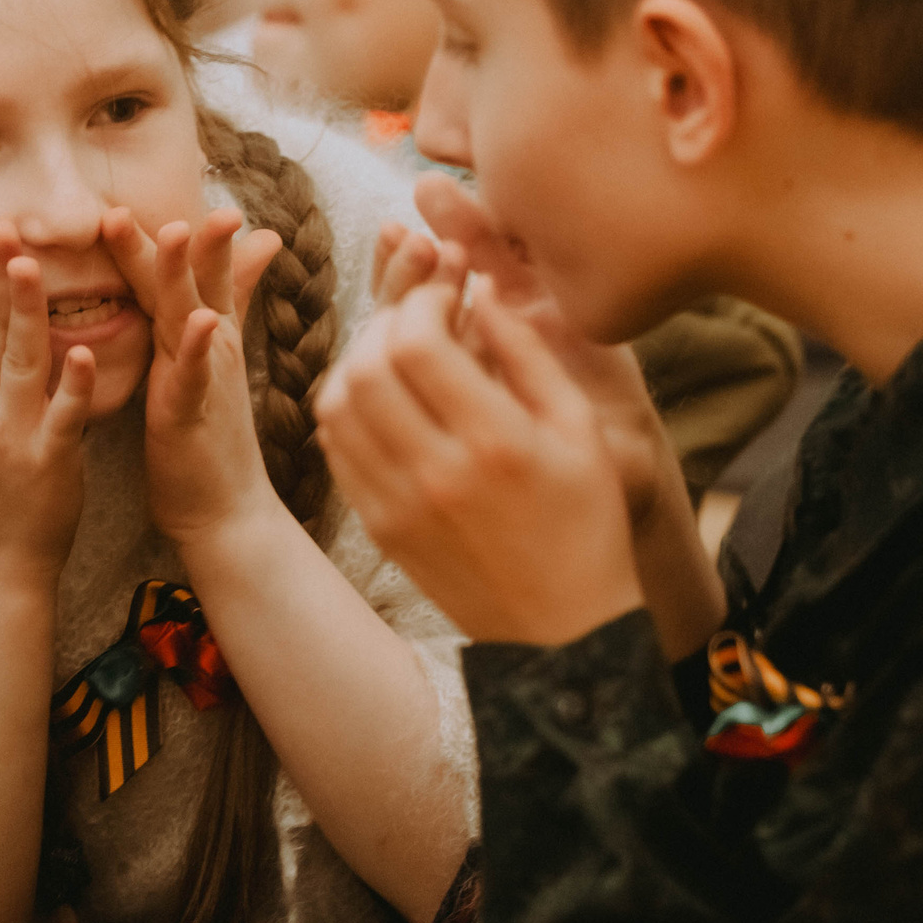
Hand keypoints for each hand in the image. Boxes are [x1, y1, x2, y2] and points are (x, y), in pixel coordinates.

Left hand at [101, 207, 287, 550]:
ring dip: (183, 275)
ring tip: (177, 232)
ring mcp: (206, 375)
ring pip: (190, 314)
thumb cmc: (209, 433)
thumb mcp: (214, 355)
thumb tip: (262, 242)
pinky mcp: (199, 412)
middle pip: (184, 278)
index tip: (127, 188)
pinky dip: (199, 348)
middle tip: (143, 190)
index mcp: (197, 330)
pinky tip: (201, 322)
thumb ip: (233, 295)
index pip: (179, 267)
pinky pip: (199, 375)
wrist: (225, 508)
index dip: (156, 229)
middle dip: (167, 235)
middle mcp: (207, 343)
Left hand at [317, 278, 639, 644]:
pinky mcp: (381, 528)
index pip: (416, 342)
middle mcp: (439, 472)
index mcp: (496, 441)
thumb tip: (478, 290)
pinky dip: (348, 412)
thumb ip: (526, 352)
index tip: (444, 295)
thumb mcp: (579, 428)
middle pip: (364, 367)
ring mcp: (400, 505)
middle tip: (415, 320)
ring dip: (357, 365)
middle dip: (384, 325)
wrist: (563, 632)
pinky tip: (384, 404)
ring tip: (396, 358)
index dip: (420, 301)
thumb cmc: (586, 522)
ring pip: (336, 407)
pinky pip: (337, 450)